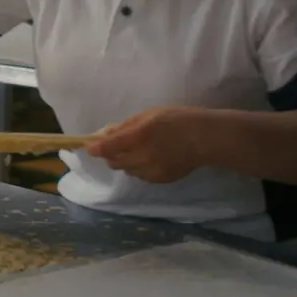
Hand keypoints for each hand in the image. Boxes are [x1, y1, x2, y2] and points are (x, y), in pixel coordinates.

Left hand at [85, 106, 210, 183]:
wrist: (205, 138)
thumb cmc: (176, 120)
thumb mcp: (147, 116)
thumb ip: (125, 127)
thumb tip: (105, 135)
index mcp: (137, 137)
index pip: (106, 148)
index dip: (95, 148)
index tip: (90, 146)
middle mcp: (142, 157)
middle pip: (114, 162)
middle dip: (111, 154)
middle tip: (117, 146)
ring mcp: (152, 171)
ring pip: (127, 170)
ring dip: (126, 162)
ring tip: (139, 151)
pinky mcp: (161, 180)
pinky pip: (141, 176)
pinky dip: (140, 168)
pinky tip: (151, 159)